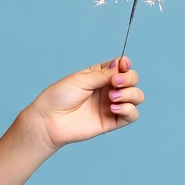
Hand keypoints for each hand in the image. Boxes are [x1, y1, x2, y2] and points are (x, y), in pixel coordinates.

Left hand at [27, 56, 143, 152]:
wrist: (48, 120)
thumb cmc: (59, 97)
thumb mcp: (80, 80)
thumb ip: (102, 74)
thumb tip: (120, 63)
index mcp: (99, 76)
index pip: (121, 67)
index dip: (125, 65)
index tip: (123, 65)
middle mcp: (107, 89)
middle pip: (132, 80)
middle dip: (129, 79)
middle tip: (115, 83)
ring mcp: (111, 105)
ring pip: (137, 97)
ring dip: (130, 94)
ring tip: (112, 97)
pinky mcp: (112, 121)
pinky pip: (132, 115)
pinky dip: (129, 109)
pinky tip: (113, 108)